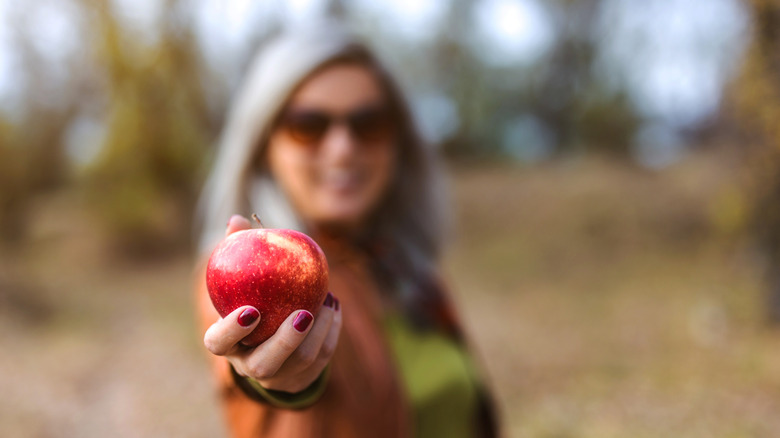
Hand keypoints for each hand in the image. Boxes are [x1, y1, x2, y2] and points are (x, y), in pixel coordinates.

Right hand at [203, 215, 341, 392]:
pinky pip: (322, 359)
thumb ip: (238, 251)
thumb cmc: (252, 298)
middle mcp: (248, 365)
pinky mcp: (303, 378)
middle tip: (303, 313)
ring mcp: (277, 376)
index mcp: (226, 343)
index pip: (218, 343)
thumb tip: (237, 220)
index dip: (231, 331)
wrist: (272, 341)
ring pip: (300, 361)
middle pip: (264, 364)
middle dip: (285, 341)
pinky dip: (332, 331)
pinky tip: (334, 306)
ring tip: (328, 299)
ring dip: (319, 331)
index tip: (250, 310)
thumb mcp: (242, 279)